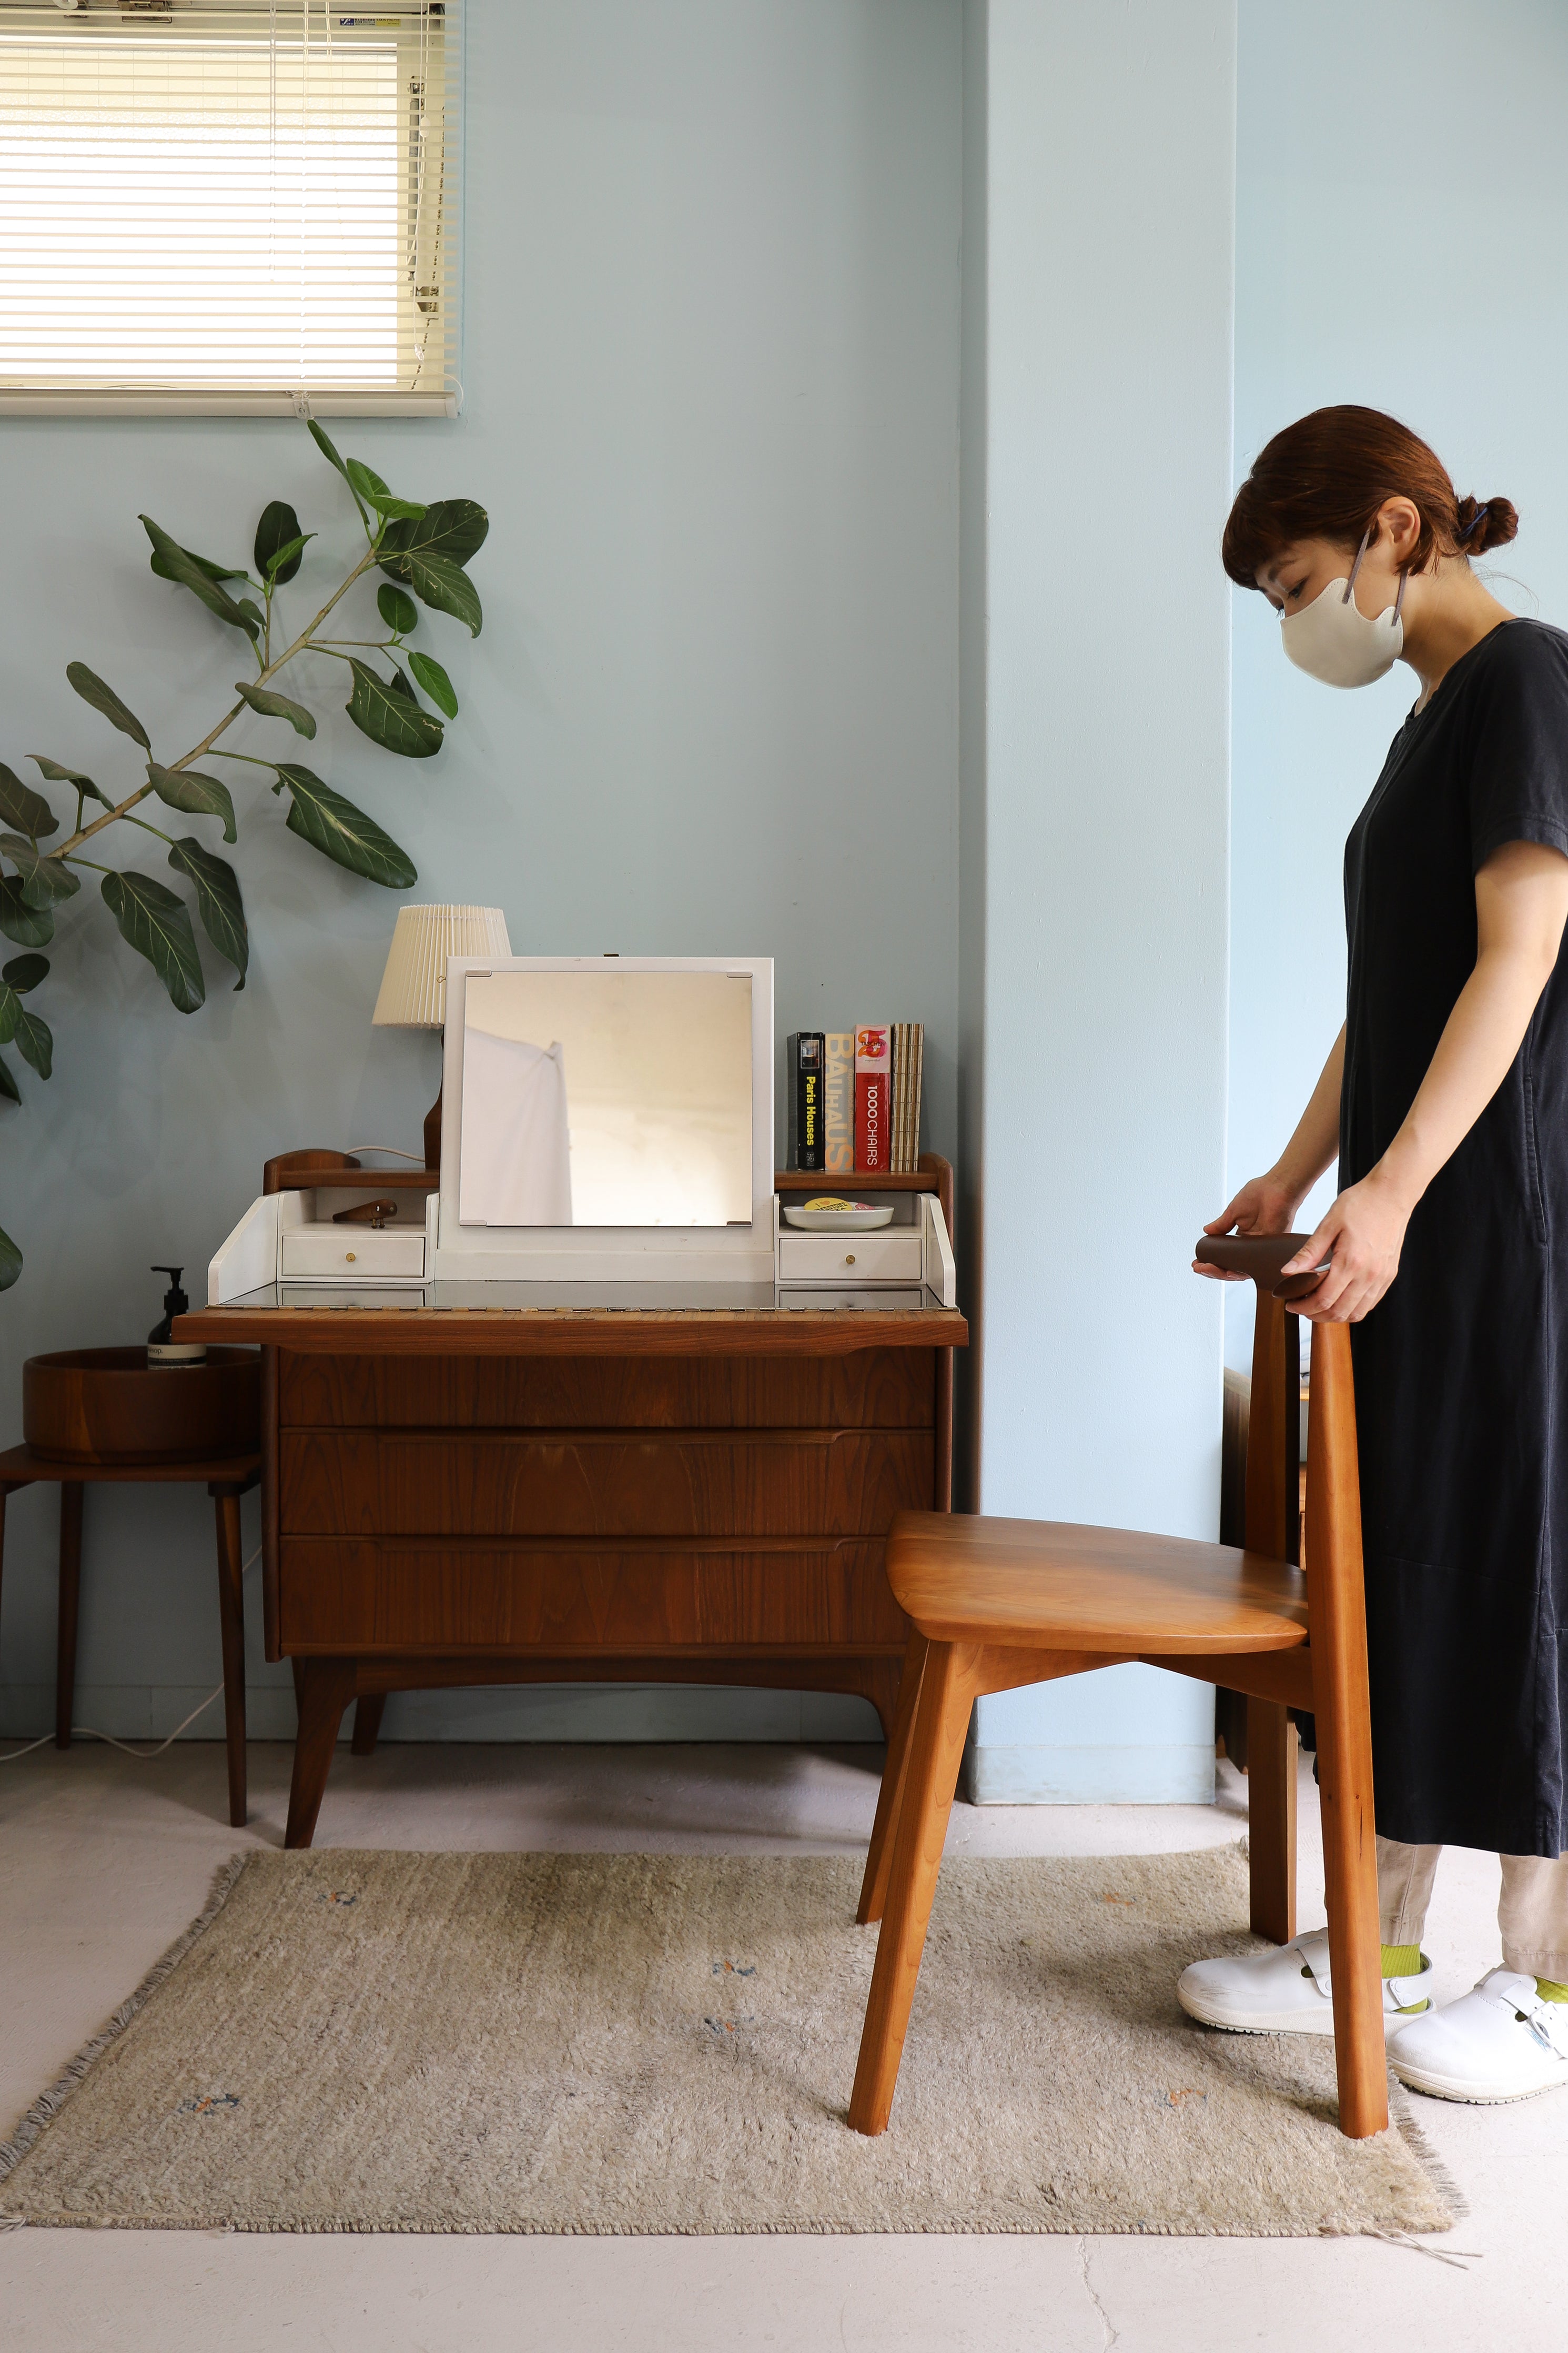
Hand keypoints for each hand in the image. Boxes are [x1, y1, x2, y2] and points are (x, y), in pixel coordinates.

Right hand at [1192, 1171, 1304, 1281]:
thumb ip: (1221, 1224)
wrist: (1277, 1187)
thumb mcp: (1233, 1211)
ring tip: (1207, 1269)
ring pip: (1240, 1270)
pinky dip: (1240, 1271)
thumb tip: (1207, 1231)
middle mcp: (1251, 1246)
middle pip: (1230, 1266)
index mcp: (1243, 1237)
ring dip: (1222, 1272)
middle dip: (1212, 1270)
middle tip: (1199, 1267)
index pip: (1225, 1255)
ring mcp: (1260, 1250)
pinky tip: (1227, 1272)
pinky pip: (1254, 1267)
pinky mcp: (1269, 1251)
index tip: (1197, 1261)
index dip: (1210, 1261)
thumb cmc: (1261, 1194)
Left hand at [1278, 1170, 1409, 1321]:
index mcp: (1351, 1262)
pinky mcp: (1389, 1275)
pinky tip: (1339, 1299)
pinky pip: (1370, 1303)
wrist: (1391, 1194)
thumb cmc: (1361, 1203)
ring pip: (1356, 1313)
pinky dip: (1352, 1308)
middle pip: (1339, 1313)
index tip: (1290, 1304)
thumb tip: (1287, 1272)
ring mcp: (1381, 1277)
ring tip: (1318, 1306)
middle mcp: (1369, 1275)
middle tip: (1301, 1307)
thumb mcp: (1328, 1224)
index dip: (1303, 1307)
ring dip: (1335, 1316)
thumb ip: (1309, 1252)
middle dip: (1315, 1315)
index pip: (1323, 1300)